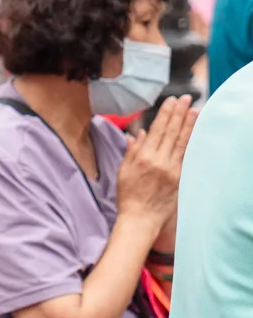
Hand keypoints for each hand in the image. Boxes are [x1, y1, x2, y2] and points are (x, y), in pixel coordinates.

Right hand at [117, 95, 194, 224]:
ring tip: (194, 110)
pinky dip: (190, 142)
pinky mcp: (179, 177)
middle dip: (179, 114)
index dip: (165, 114)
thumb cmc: (128, 196)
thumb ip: (132, 150)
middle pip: (171, 132)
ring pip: (181, 141)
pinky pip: (185, 155)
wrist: (140, 218)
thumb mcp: (123, 171)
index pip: (156, 130)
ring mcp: (171, 169)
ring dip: (188, 124)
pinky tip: (194, 132)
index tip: (171, 101)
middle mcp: (158, 161)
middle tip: (186, 99)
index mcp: (142, 158)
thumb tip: (139, 133)